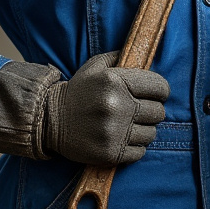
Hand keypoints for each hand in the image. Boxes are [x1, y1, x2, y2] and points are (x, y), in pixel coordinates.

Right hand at [41, 51, 169, 165]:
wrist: (49, 120)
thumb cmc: (78, 91)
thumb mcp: (96, 66)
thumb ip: (121, 58)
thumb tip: (144, 55)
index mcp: (115, 81)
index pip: (160, 87)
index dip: (160, 91)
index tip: (154, 94)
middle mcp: (117, 106)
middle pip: (159, 112)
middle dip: (151, 110)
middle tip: (137, 110)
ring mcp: (114, 132)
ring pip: (151, 133)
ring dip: (143, 129)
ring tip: (128, 124)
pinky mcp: (111, 153)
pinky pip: (141, 151)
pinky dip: (135, 146)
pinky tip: (122, 138)